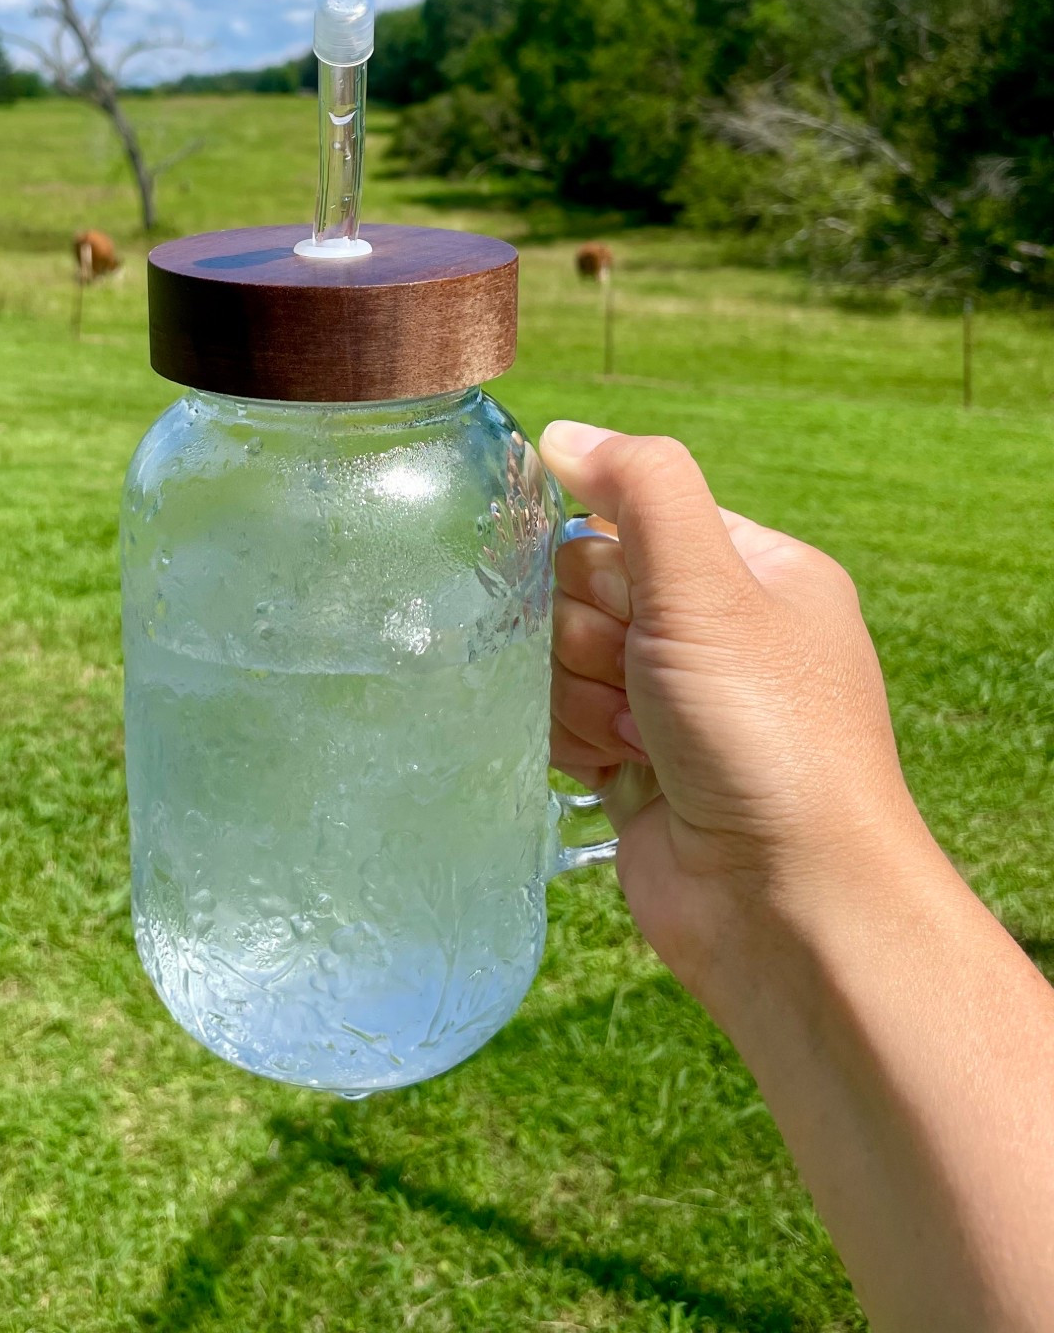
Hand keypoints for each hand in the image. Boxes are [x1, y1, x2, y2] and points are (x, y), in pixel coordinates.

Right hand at [541, 420, 927, 1005]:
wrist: (786, 907)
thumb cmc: (768, 737)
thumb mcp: (712, 583)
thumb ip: (641, 488)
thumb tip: (562, 435)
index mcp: (753, 573)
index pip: (631, 516)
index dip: (603, 555)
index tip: (622, 599)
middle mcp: (716, 634)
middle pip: (583, 585)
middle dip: (587, 633)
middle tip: (634, 678)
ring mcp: (672, 704)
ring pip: (558, 654)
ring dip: (576, 694)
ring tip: (632, 739)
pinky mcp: (632, 768)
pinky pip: (556, 718)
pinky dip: (566, 739)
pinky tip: (606, 769)